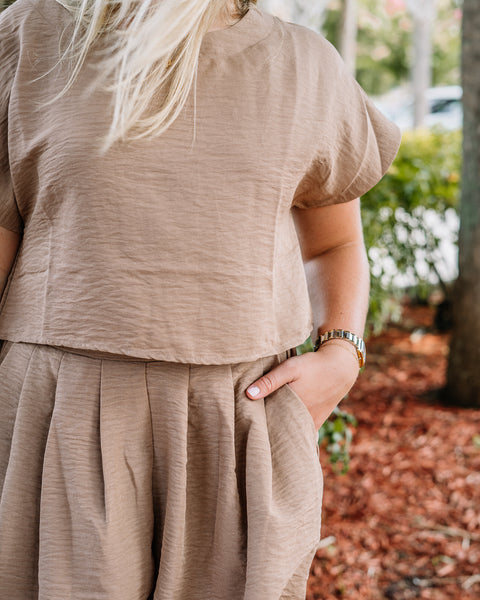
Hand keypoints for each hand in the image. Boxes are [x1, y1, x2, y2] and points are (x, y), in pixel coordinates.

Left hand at [245, 342, 359, 429]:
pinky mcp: (316, 423)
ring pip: (288, 432)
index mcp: (290, 407)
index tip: (243, 419)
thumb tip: (248, 394)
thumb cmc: (312, 366)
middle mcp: (300, 420)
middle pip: (276, 429)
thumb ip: (269, 381)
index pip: (266, 421)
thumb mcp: (289, 368)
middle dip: (265, 429)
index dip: (254, 421)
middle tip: (250, 425)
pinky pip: (300, 433)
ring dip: (278, 430)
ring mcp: (309, 424)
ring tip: (264, 427)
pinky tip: (281, 428)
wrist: (340, 368)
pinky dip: (291, 431)